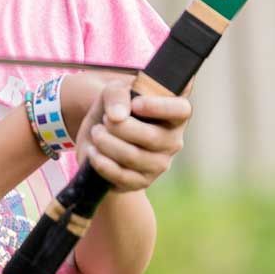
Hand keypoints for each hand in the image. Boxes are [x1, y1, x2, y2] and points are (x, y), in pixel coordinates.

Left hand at [74, 79, 191, 192]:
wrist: (98, 134)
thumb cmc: (115, 106)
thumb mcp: (113, 90)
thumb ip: (117, 94)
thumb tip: (117, 116)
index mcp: (174, 114)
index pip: (181, 110)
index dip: (159, 107)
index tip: (135, 104)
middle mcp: (172, 141)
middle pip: (151, 137)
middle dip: (120, 127)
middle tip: (104, 119)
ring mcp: (159, 164)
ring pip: (133, 156)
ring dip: (107, 142)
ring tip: (96, 132)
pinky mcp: (141, 182)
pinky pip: (121, 176)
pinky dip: (101, 162)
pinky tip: (93, 151)